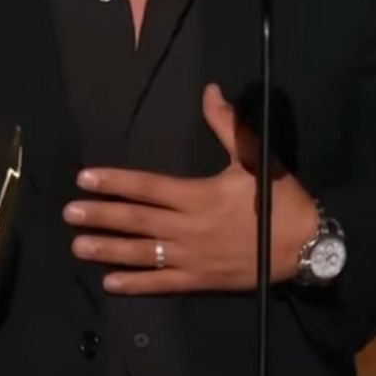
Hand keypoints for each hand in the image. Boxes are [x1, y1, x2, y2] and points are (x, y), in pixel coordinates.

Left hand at [65, 82, 316, 294]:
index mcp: (197, 195)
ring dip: (108, 250)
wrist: (307, 244)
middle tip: (68, 213)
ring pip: (142, 253)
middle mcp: (188, 227)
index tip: (84, 178)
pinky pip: (162, 283)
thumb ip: (228, 125)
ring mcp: (192, 256)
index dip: (114, 182)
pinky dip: (136, 283)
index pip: (147, 186)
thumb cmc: (279, 199)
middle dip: (100, 215)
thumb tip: (210, 91)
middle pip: (136, 220)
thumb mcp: (254, 157)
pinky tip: (111, 282)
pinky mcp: (201, 279)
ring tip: (78, 246)